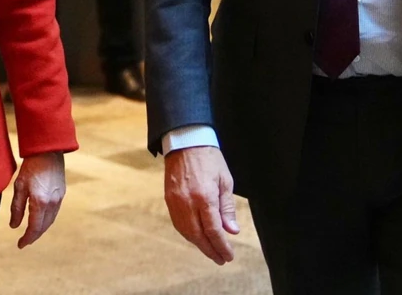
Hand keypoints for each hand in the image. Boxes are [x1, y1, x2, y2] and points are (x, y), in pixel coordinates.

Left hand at [9, 152, 65, 247]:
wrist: (48, 151)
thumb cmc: (31, 167)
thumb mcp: (19, 187)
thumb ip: (16, 208)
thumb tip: (14, 226)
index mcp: (40, 202)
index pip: (34, 228)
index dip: (27, 238)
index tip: (20, 244)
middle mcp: (52, 203)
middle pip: (43, 227)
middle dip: (34, 236)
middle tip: (25, 241)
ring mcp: (59, 199)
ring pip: (50, 221)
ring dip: (41, 229)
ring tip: (32, 233)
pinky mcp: (62, 193)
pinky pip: (54, 213)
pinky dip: (47, 220)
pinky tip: (41, 219)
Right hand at [164, 146, 238, 264]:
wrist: (185, 141)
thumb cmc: (209, 158)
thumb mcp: (225, 180)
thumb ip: (227, 207)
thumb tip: (232, 231)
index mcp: (205, 197)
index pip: (214, 230)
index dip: (221, 246)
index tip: (228, 255)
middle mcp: (188, 202)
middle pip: (199, 236)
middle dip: (211, 250)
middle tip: (221, 259)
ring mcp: (176, 202)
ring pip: (187, 232)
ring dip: (199, 244)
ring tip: (211, 250)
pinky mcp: (169, 199)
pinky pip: (178, 224)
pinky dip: (188, 234)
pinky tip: (197, 237)